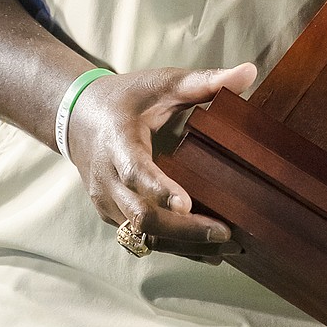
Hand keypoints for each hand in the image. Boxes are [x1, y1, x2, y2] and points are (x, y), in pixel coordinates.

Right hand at [67, 62, 256, 259]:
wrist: (78, 118)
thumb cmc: (125, 99)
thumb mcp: (161, 83)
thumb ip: (203, 81)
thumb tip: (248, 73)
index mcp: (117, 142)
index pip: (134, 171)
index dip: (158, 189)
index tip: (186, 204)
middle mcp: (107, 178)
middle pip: (140, 215)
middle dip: (183, 229)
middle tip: (224, 232)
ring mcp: (107, 202)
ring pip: (141, 236)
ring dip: (182, 245)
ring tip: (224, 248)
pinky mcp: (112, 216)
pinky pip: (140, 239)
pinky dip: (173, 247)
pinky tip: (207, 253)